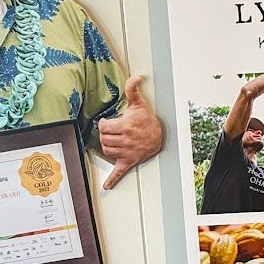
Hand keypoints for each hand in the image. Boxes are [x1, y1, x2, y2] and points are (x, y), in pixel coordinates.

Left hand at [98, 75, 163, 189]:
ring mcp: (127, 152)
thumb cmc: (147, 120)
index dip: (102, 124)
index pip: (103, 127)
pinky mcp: (129, 161)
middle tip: (110, 132)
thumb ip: (133, 89)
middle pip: (104, 139)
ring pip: (107, 151)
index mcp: (126, 126)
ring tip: (112, 141)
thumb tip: (136, 76)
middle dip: (104, 135)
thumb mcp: (139, 104)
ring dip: (106, 147)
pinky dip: (112, 180)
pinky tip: (106, 186)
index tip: (106, 123)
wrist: (161, 135)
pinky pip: (119, 172)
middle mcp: (126, 140)